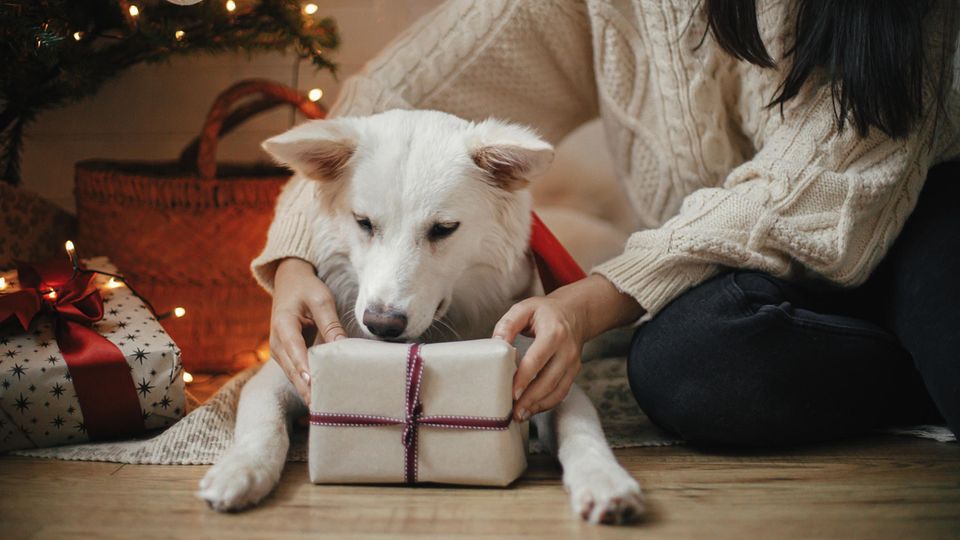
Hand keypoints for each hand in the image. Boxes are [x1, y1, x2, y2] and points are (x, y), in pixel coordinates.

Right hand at [270, 257, 346, 403]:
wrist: (289, 281)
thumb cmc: (306, 288)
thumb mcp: (321, 299)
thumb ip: (330, 324)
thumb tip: (342, 348)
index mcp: (283, 325)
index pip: (295, 351)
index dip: (305, 370)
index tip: (314, 388)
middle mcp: (276, 342)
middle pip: (293, 370)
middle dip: (308, 390)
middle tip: (325, 409)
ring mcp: (279, 351)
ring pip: (294, 376)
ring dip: (308, 391)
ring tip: (325, 408)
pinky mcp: (286, 356)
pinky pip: (297, 373)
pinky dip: (307, 385)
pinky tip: (321, 397)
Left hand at [493, 274, 645, 420]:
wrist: (575, 312)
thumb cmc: (544, 312)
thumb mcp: (524, 308)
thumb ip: (507, 324)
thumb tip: (495, 343)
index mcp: (554, 333)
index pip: (538, 359)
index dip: (525, 378)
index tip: (512, 393)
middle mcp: (567, 350)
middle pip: (549, 380)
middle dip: (530, 398)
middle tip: (513, 412)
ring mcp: (573, 363)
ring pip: (557, 390)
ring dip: (538, 405)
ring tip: (520, 415)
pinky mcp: (573, 372)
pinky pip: (562, 392)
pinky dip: (547, 404)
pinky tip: (532, 409)